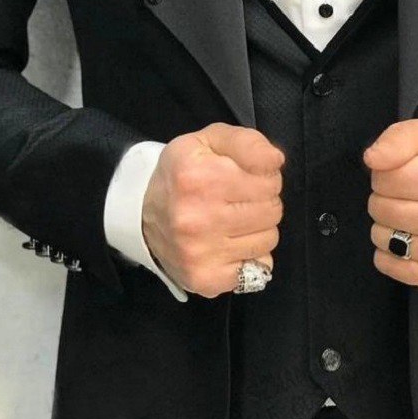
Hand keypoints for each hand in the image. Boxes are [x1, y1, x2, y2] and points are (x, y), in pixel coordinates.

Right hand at [142, 122, 284, 297]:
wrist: (142, 214)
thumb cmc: (183, 173)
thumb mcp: (209, 140)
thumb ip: (247, 141)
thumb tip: (275, 160)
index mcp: (199, 176)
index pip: (270, 175)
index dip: (264, 173)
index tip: (248, 175)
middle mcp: (197, 216)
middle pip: (272, 208)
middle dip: (262, 200)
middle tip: (239, 198)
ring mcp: (200, 251)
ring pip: (269, 238)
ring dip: (258, 227)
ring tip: (233, 219)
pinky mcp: (206, 278)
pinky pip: (259, 267)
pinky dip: (251, 255)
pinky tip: (231, 243)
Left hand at [363, 116, 417, 293]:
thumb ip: (402, 137)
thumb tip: (372, 159)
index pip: (383, 178)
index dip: (388, 171)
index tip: (407, 172)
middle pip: (379, 207)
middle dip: (388, 196)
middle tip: (412, 194)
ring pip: (380, 236)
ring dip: (389, 223)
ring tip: (414, 215)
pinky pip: (387, 264)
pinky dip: (391, 251)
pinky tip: (412, 238)